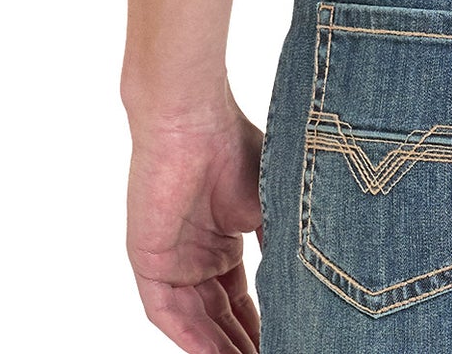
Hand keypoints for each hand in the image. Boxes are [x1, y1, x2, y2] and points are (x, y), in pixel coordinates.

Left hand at [126, 105, 264, 351]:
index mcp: (222, 242)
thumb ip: (278, 247)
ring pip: (197, 322)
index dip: (261, 326)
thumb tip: (303, 288)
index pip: (240, 300)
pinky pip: (168, 314)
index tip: (288, 341)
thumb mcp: (268, 205)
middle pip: (220, 318)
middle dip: (243, 343)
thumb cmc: (233, 147)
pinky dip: (193, 339)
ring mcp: (171, 262)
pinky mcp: (147, 263)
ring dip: (221, 348)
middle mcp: (196, 258)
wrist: (192, 119)